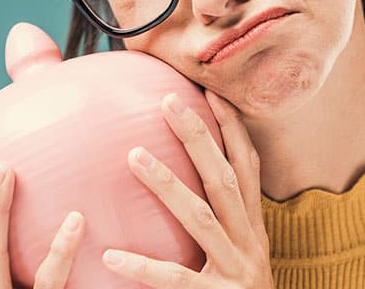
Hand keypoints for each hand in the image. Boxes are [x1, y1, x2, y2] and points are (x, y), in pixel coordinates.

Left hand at [102, 89, 272, 287]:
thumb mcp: (237, 257)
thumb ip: (215, 225)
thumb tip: (183, 189)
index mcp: (253, 229)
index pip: (247, 169)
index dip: (234, 130)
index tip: (213, 94)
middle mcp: (250, 243)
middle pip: (225, 180)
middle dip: (200, 138)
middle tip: (166, 101)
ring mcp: (236, 270)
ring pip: (202, 218)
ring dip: (169, 184)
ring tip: (133, 156)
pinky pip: (177, 280)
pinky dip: (144, 267)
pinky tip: (111, 256)